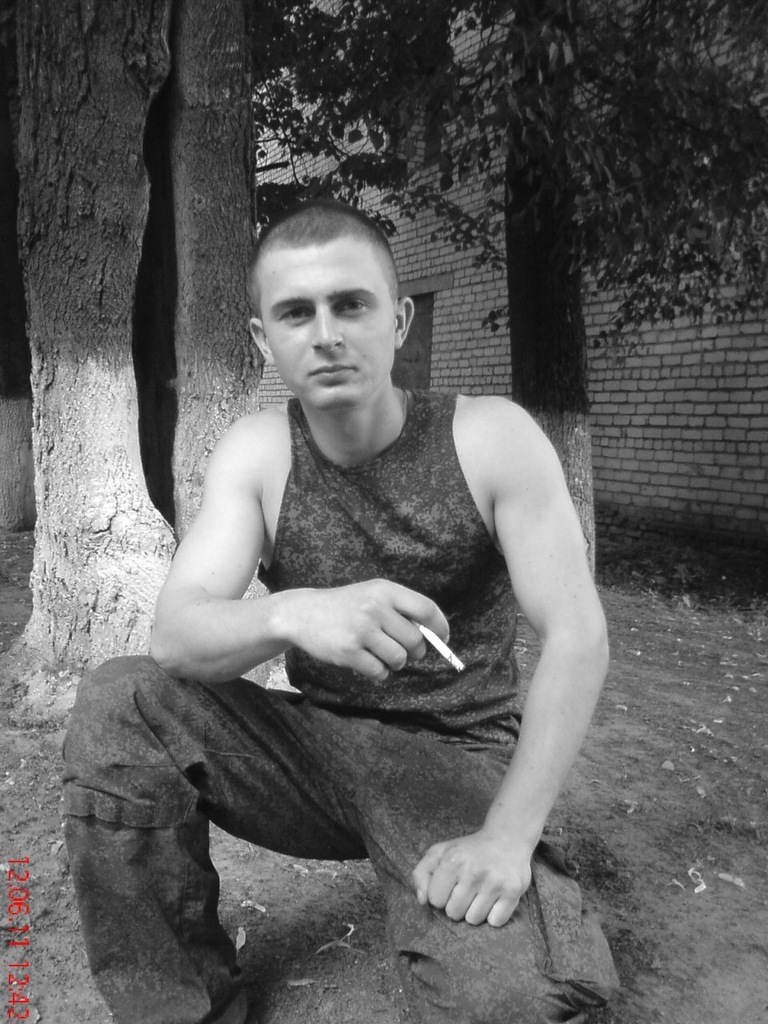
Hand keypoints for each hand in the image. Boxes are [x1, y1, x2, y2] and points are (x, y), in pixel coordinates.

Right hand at [288, 579, 448, 680]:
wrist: (303, 613)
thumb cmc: (345, 606)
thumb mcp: (372, 594)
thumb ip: (400, 608)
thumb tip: (434, 634)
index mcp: (384, 590)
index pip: (426, 608)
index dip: (440, 627)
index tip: (442, 638)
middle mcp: (374, 607)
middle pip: (415, 639)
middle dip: (415, 652)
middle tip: (405, 652)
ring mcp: (361, 630)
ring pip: (399, 658)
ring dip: (395, 663)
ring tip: (382, 655)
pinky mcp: (348, 651)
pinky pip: (379, 671)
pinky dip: (378, 672)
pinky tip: (366, 662)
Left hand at [411, 828, 531, 927]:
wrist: (507, 839)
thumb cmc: (469, 850)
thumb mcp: (439, 852)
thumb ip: (421, 874)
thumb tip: (422, 901)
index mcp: (453, 860)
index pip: (435, 900)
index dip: (441, 894)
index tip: (451, 884)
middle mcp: (474, 871)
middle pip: (453, 913)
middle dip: (457, 904)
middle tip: (467, 887)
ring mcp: (495, 882)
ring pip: (473, 920)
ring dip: (474, 911)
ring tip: (481, 892)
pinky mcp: (513, 892)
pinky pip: (495, 922)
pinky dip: (493, 915)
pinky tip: (494, 898)